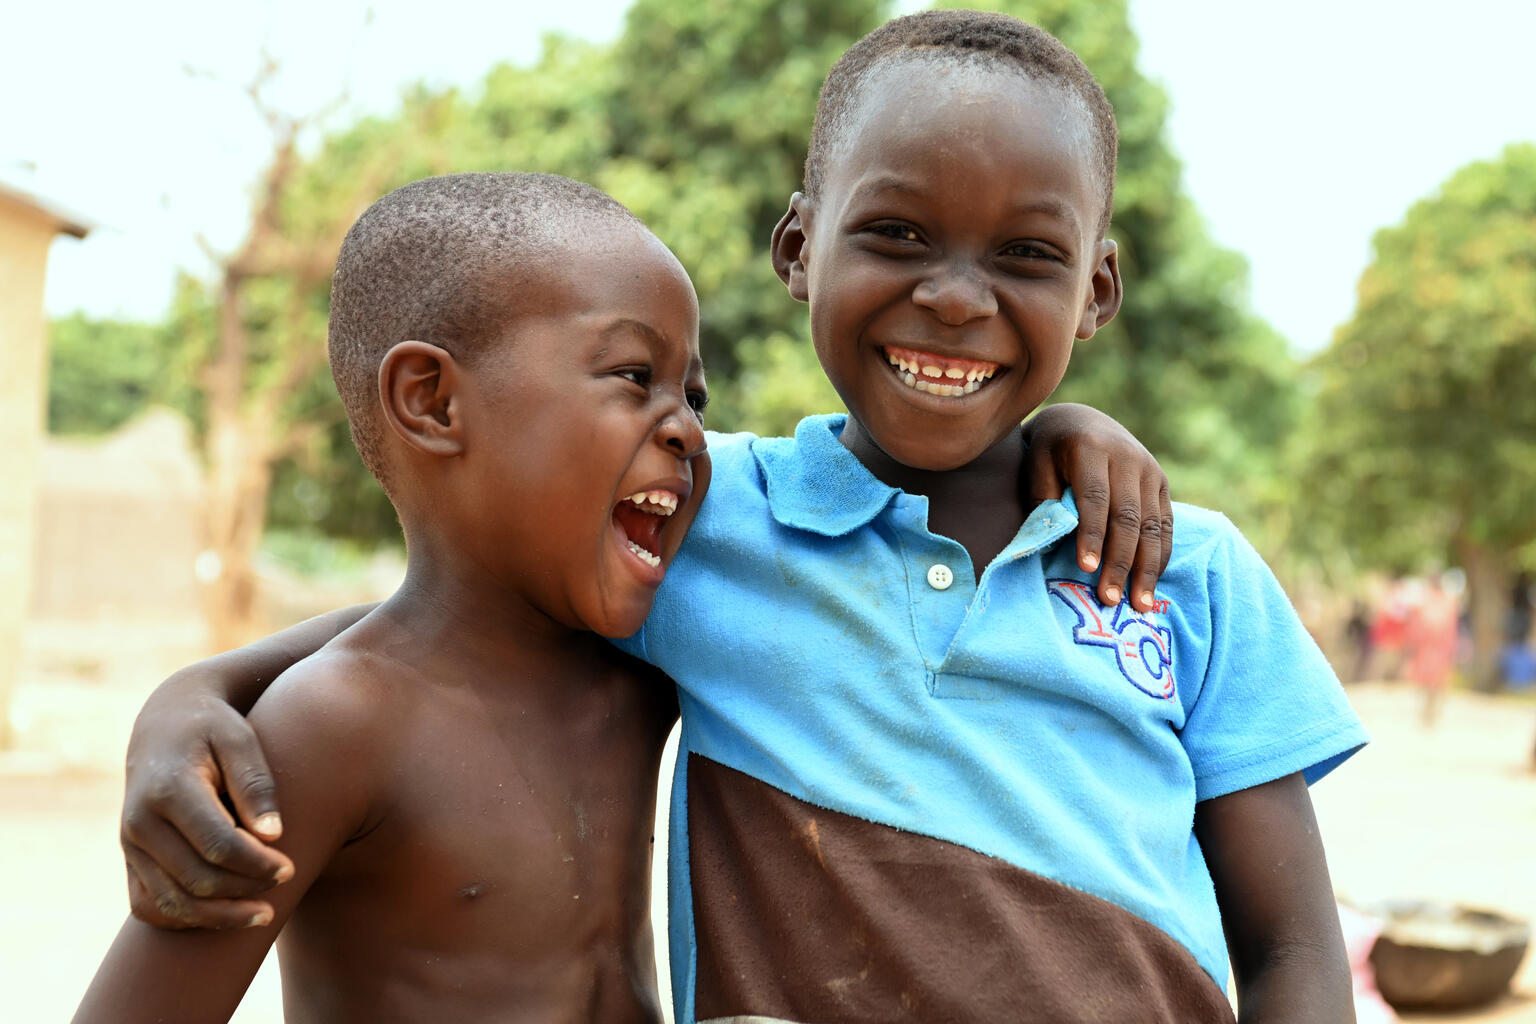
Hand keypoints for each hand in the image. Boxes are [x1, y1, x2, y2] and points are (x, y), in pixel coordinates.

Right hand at [121, 682, 292, 928]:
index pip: (217, 844)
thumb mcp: (239, 740)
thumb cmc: (212, 729)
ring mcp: (130, 845)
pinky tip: (224, 915)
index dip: (257, 864)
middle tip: (284, 882)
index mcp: (169, 790)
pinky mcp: (130, 859)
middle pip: (196, 878)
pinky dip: (186, 918)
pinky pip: (150, 905)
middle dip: (245, 889)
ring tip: (264, 915)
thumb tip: (272, 836)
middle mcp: (140, 823)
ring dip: (220, 915)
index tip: (289, 868)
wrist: (164, 725)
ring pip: (171, 901)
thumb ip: (255, 784)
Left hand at [1023, 403, 1172, 611]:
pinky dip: (1159, 556)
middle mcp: (1127, 457)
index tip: (1086, 569)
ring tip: (1140, 605)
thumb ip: (1045, 502)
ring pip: (1152, 525)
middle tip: (1110, 599)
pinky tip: (1150, 584)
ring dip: (1146, 568)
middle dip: (1120, 561)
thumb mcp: (1037, 467)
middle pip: (1127, 516)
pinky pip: (1166, 525)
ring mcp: (1149, 470)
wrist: (1082, 422)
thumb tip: (1053, 545)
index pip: (1094, 497)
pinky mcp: (1162, 483)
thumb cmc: (1049, 453)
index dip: (1091, 534)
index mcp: (1090, 448)